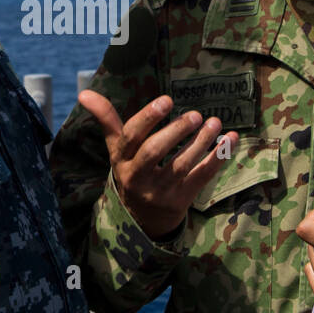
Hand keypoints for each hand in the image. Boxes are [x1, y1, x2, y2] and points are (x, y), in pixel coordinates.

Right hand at [79, 90, 236, 239]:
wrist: (143, 220)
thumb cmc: (131, 171)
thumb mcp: (116, 149)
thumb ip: (106, 119)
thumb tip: (84, 92)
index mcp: (121, 160)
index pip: (131, 137)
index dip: (148, 118)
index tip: (167, 100)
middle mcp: (138, 177)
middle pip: (153, 152)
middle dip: (175, 132)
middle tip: (195, 115)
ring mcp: (160, 190)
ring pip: (181, 165)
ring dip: (201, 142)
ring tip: (215, 121)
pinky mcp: (182, 199)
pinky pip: (201, 177)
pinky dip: (217, 157)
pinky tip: (230, 139)